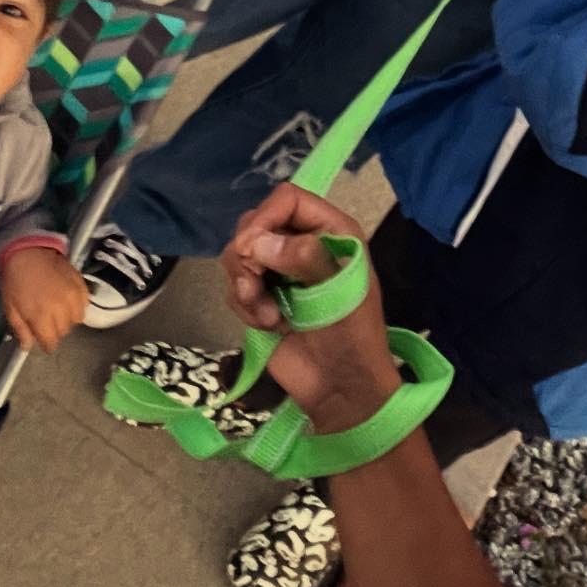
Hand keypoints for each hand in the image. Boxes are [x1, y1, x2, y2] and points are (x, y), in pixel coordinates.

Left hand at [0, 247, 86, 352]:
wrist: (29, 254)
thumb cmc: (16, 283)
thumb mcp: (11, 309)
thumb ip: (21, 329)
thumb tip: (28, 347)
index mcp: (41, 316)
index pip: (51, 341)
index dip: (48, 345)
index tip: (46, 344)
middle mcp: (61, 308)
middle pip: (65, 331)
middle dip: (56, 332)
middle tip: (49, 325)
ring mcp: (74, 296)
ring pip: (78, 319)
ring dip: (69, 320)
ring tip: (60, 314)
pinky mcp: (81, 285)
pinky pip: (85, 304)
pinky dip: (79, 307)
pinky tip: (69, 303)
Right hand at [223, 184, 402, 433]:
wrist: (341, 388)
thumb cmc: (352, 334)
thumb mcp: (338, 291)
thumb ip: (304, 259)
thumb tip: (257, 242)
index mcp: (330, 230)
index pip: (286, 198)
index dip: (265, 218)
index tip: (252, 249)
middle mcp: (302, 243)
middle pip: (254, 223)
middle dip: (247, 256)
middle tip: (257, 286)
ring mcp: (280, 271)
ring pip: (238, 255)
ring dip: (245, 286)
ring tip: (269, 315)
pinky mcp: (261, 298)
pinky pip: (234, 287)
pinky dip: (244, 306)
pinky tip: (268, 325)